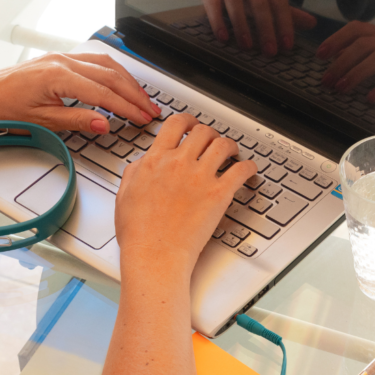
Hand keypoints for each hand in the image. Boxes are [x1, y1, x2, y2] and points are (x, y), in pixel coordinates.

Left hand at [0, 53, 161, 134]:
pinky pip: (94, 62)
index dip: (128, 108)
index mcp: (59, 76)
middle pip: (110, 75)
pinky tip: (121, 83)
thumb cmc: (2, 109)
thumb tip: (105, 123)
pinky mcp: (57, 61)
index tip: (143, 119)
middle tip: (151, 111)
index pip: (104, 93)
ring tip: (142, 99)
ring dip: (127, 82)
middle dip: (134, 94)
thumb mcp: (43, 122)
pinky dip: (113, 74)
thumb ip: (77, 120)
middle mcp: (62, 62)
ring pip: (105, 65)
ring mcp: (60, 58)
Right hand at [114, 113, 257, 273]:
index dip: (188, 120)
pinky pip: (241, 170)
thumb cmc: (139, 232)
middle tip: (214, 140)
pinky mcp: (218, 194)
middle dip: (210, 133)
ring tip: (233, 152)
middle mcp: (179, 163)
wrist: (155, 254)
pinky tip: (249, 170)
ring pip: (223, 145)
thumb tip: (144, 161)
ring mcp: (200, 177)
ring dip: (230, 146)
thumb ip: (136, 171)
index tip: (193, 124)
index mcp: (155, 160)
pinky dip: (249, 167)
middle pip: (202, 132)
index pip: (175, 124)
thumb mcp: (125, 194)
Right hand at [200, 0, 315, 55]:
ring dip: (242, 25)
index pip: (279, 1)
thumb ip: (287, 12)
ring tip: (247, 47)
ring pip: (234, 0)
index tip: (287, 46)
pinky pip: (212, 2)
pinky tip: (223, 38)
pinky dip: (217, 20)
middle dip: (266, 28)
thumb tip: (312, 23)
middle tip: (270, 52)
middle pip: (259, 2)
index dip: (284, 23)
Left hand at [317, 22, 374, 102]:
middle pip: (362, 46)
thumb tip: (336, 55)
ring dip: (356, 73)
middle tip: (326, 81)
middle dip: (340, 63)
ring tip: (341, 88)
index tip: (320, 54)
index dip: (336, 40)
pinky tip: (370, 98)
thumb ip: (364, 49)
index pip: (356, 29)